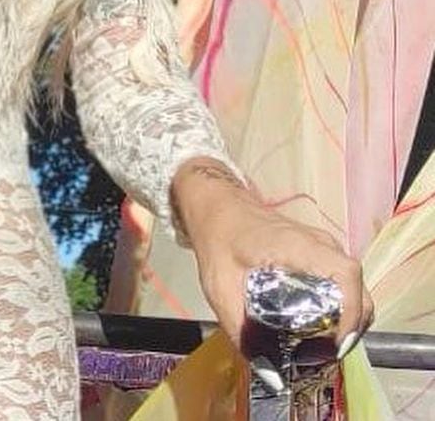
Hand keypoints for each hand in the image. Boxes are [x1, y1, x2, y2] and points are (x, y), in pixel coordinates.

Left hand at [172, 160, 373, 368]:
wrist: (217, 205)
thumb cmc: (219, 237)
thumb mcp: (220, 284)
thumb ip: (239, 328)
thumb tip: (266, 370)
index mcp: (298, 246)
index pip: (346, 274)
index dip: (351, 312)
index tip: (337, 342)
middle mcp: (319, 244)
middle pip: (358, 288)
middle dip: (351, 326)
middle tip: (327, 352)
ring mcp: (322, 247)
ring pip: (354, 288)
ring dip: (347, 319)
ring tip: (322, 344)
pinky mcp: (319, 253)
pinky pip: (342, 283)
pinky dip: (340, 307)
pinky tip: (318, 325)